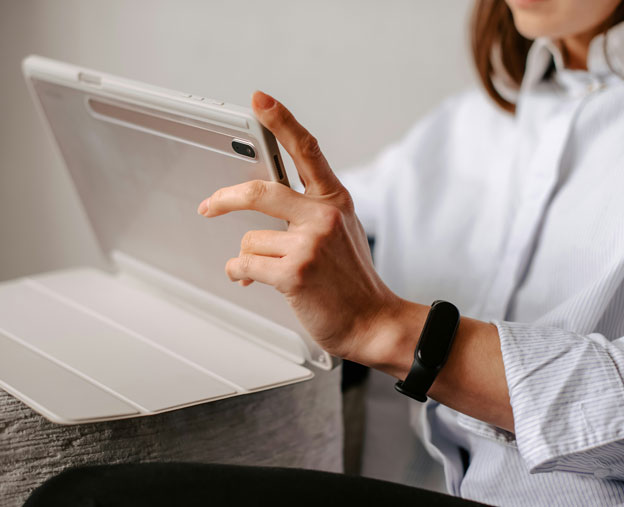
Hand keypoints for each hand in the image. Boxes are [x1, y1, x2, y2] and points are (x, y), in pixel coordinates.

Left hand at [197, 91, 401, 362]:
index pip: (307, 150)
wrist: (373, 322)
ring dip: (250, 259)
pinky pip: (244, 264)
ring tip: (267, 272)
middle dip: (225, 200)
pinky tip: (250, 280)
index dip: (281, 121)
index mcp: (334, 202)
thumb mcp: (343, 233)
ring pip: (250, 240)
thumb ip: (313, 213)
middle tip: (209, 207)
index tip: (259, 100)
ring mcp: (309, 244)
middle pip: (259, 190)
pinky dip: (240, 274)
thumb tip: (269, 210)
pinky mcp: (294, 272)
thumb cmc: (353, 282)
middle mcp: (322, 217)